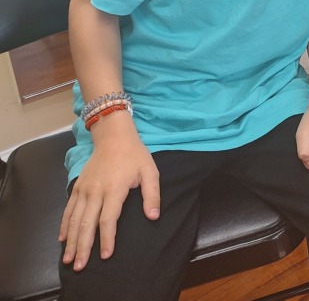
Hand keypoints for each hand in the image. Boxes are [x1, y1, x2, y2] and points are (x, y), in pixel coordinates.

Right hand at [58, 114, 159, 270]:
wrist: (113, 136)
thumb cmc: (135, 155)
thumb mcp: (150, 171)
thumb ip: (152, 195)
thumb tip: (153, 216)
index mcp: (114, 189)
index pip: (108, 219)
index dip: (107, 239)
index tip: (106, 255)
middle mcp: (95, 191)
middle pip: (86, 224)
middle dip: (83, 247)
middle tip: (78, 267)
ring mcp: (84, 189)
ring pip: (74, 219)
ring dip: (71, 240)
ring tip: (68, 259)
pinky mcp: (77, 186)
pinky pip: (68, 209)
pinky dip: (64, 225)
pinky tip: (62, 239)